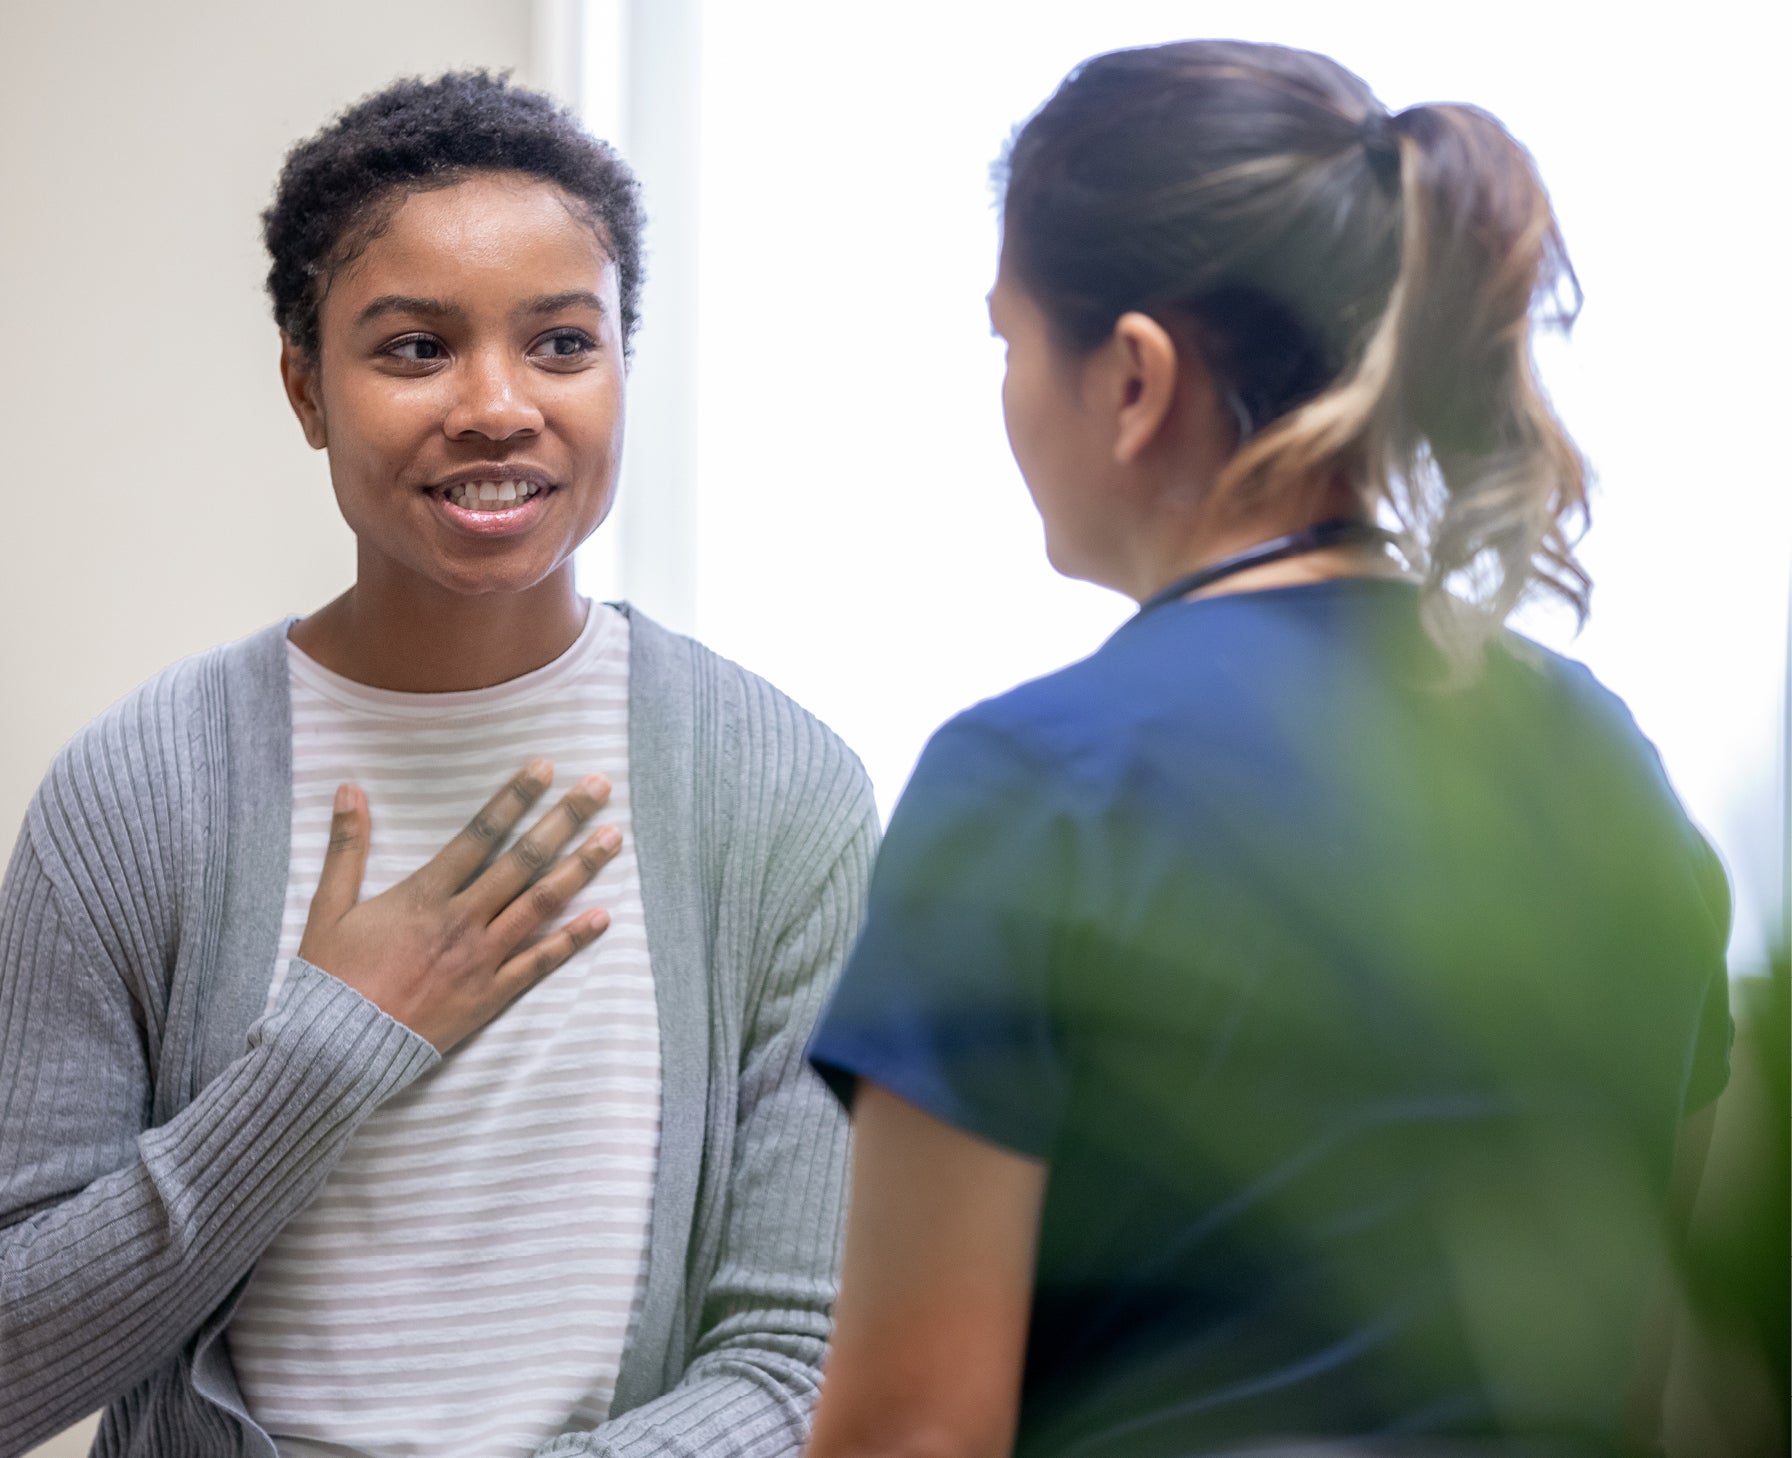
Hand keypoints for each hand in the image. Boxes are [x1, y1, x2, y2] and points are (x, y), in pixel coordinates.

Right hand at [297, 759, 620, 1051]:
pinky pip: (540, 963)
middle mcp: (462, 921)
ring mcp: (481, 959)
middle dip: (564, 820)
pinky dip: (573, 939)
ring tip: (613, 838)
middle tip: (598, 788)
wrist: (335, 1051)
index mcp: (426, 894)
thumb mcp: (328, 907)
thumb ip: (346, 846)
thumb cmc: (331, 979)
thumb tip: (350, 788)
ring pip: (541, 904)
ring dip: (581, 868)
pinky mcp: (490, 996)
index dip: (515, 797)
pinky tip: (603, 916)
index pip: (481, 833)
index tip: (544, 767)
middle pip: (524, 860)